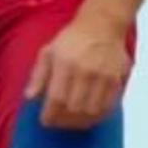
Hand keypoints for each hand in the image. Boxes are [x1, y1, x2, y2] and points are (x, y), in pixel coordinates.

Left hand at [24, 14, 130, 128]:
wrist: (102, 25)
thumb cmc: (72, 39)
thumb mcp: (49, 51)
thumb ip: (38, 75)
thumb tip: (29, 97)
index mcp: (65, 62)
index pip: (57, 98)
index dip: (50, 114)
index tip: (44, 120)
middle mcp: (85, 71)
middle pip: (74, 108)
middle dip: (63, 121)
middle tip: (56, 122)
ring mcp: (104, 77)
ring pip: (91, 112)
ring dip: (79, 122)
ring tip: (70, 122)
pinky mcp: (117, 81)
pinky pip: (108, 108)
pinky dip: (96, 117)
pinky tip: (87, 117)